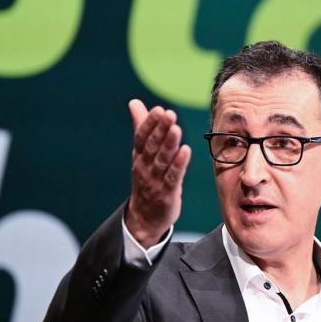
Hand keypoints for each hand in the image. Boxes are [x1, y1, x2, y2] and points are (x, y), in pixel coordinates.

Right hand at [125, 100, 191, 246]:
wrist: (144, 218)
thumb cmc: (146, 179)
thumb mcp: (142, 153)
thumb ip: (141, 127)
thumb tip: (134, 102)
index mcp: (139, 156)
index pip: (141, 137)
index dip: (149, 124)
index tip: (159, 110)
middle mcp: (145, 167)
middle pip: (152, 146)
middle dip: (160, 130)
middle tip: (169, 114)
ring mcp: (155, 181)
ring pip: (162, 160)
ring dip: (169, 145)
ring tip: (176, 129)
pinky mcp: (167, 193)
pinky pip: (173, 177)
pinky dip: (178, 164)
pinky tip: (186, 151)